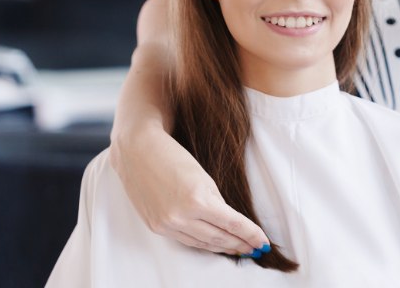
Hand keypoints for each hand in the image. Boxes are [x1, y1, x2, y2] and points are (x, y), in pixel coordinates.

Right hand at [110, 125, 269, 255]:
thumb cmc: (172, 155)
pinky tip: (214, 244)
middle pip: (218, 237)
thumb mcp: (202, 175)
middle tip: (255, 248)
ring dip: (222, 247)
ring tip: (239, 249)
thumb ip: (215, 201)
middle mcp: (180, 216)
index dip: (250, 234)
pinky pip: (185, 240)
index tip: (263, 242)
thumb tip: (229, 222)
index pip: (231, 223)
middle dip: (239, 244)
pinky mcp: (156, 227)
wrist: (136, 151)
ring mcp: (166, 224)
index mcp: (196, 199)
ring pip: (202, 243)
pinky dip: (202, 244)